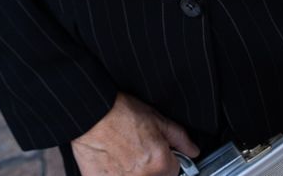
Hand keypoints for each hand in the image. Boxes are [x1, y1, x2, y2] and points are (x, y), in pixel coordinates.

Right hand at [72, 93, 197, 175]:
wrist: (90, 113)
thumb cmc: (120, 112)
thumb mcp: (157, 118)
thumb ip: (179, 138)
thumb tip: (192, 150)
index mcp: (160, 164)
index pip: (174, 171)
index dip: (166, 158)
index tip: (156, 150)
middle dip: (150, 166)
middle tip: (137, 149)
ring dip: (133, 171)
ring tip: (122, 154)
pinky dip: (115, 173)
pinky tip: (110, 160)